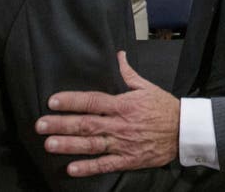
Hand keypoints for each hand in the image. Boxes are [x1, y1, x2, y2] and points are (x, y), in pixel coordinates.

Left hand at [36, 51, 179, 176]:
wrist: (184, 131)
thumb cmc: (164, 107)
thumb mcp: (147, 86)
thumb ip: (128, 73)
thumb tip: (118, 55)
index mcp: (123, 104)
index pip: (92, 101)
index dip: (71, 101)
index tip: (53, 101)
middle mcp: (119, 124)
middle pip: (86, 123)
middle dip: (61, 124)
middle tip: (40, 125)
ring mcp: (122, 143)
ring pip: (92, 144)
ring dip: (69, 145)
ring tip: (50, 144)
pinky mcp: (128, 159)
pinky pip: (105, 164)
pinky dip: (89, 168)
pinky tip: (72, 169)